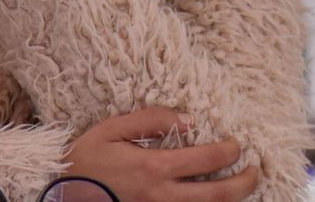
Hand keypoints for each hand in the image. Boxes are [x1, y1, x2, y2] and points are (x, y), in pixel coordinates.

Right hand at [65, 108, 259, 201]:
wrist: (59, 198)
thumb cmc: (85, 163)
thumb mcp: (112, 129)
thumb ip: (151, 120)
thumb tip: (188, 120)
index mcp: (154, 168)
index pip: (208, 160)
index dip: (230, 151)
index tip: (237, 144)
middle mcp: (162, 197)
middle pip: (219, 195)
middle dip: (245, 182)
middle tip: (255, 170)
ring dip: (232, 201)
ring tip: (243, 188)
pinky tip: (214, 201)